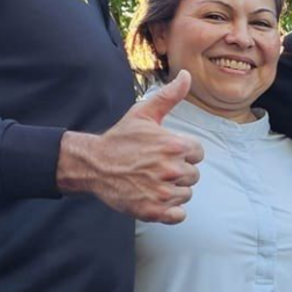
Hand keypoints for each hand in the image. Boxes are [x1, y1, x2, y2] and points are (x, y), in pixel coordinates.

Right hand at [58, 70, 204, 222]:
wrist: (93, 164)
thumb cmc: (120, 138)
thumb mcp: (143, 113)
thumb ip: (169, 96)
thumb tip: (186, 76)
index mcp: (174, 146)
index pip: (198, 154)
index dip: (183, 153)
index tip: (164, 153)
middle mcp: (172, 170)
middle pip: (193, 176)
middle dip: (178, 172)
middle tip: (155, 168)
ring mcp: (163, 193)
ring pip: (186, 195)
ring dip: (174, 191)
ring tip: (152, 181)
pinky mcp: (154, 211)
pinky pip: (179, 215)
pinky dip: (171, 211)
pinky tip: (155, 198)